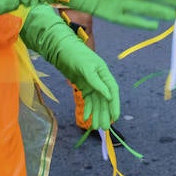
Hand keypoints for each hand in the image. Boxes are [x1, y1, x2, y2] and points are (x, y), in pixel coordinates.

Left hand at [22, 5, 118, 129]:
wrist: (60, 48)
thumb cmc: (75, 54)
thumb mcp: (86, 68)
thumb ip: (97, 81)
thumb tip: (108, 95)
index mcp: (104, 73)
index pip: (112, 91)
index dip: (114, 105)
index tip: (115, 117)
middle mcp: (99, 79)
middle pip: (104, 99)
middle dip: (104, 113)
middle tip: (104, 128)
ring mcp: (91, 82)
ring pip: (96, 101)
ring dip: (97, 113)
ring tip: (96, 127)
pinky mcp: (82, 84)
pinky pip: (88, 99)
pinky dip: (88, 108)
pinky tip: (87, 117)